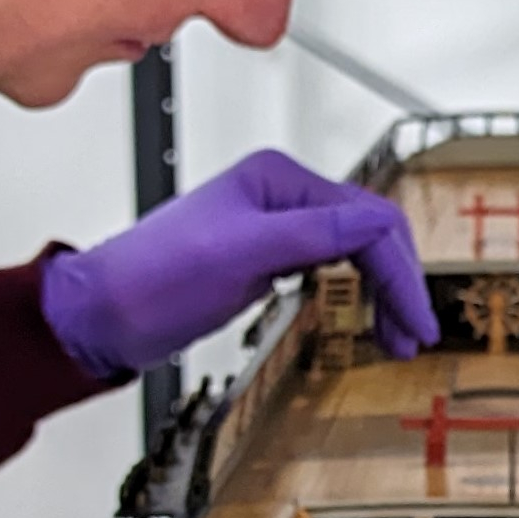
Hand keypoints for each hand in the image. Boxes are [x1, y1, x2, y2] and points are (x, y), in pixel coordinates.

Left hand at [39, 147, 434, 375]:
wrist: (105, 314)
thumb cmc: (153, 280)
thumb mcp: (241, 253)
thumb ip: (313, 234)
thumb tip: (374, 223)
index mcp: (280, 180)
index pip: (367, 218)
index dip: (398, 270)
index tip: (414, 318)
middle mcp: (282, 197)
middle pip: (368, 233)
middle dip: (397, 283)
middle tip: (413, 334)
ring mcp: (276, 229)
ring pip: (355, 253)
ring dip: (382, 291)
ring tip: (394, 337)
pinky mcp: (266, 260)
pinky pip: (331, 269)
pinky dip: (355, 293)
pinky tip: (362, 317)